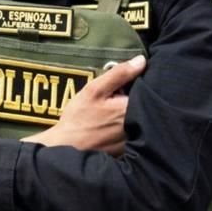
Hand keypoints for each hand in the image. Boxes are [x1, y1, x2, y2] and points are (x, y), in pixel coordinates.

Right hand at [23, 55, 145, 155]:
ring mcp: (133, 140)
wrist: (65, 147)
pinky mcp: (127, 150)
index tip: (124, 83)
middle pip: (144, 105)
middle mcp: (138, 127)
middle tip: (115, 97)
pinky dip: (127, 126)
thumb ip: (119, 74)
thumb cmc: (78, 118)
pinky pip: (133, 133)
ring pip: (139, 119)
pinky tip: (110, 125)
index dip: (137, 82)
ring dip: (132, 112)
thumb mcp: (94, 90)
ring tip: (111, 111)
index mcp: (131, 109)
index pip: (146, 89)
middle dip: (133, 97)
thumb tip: (141, 60)